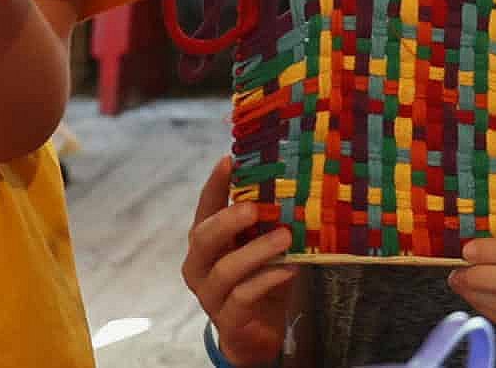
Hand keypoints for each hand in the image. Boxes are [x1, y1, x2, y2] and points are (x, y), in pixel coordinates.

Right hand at [182, 154, 296, 367]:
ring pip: (225, 269)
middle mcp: (200, 266)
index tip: (228, 160)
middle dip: (227, 220)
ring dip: (256, 250)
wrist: (258, 334)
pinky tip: (289, 269)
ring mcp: (210, 295)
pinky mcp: (228, 320)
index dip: (214, 185)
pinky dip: (267, 279)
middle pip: (203, 238)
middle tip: (254, 208)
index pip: (205, 208)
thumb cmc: (259, 280)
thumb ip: (267, 223)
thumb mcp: (261, 247)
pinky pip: (243, 297)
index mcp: (206, 242)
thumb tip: (295, 185)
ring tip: (284, 236)